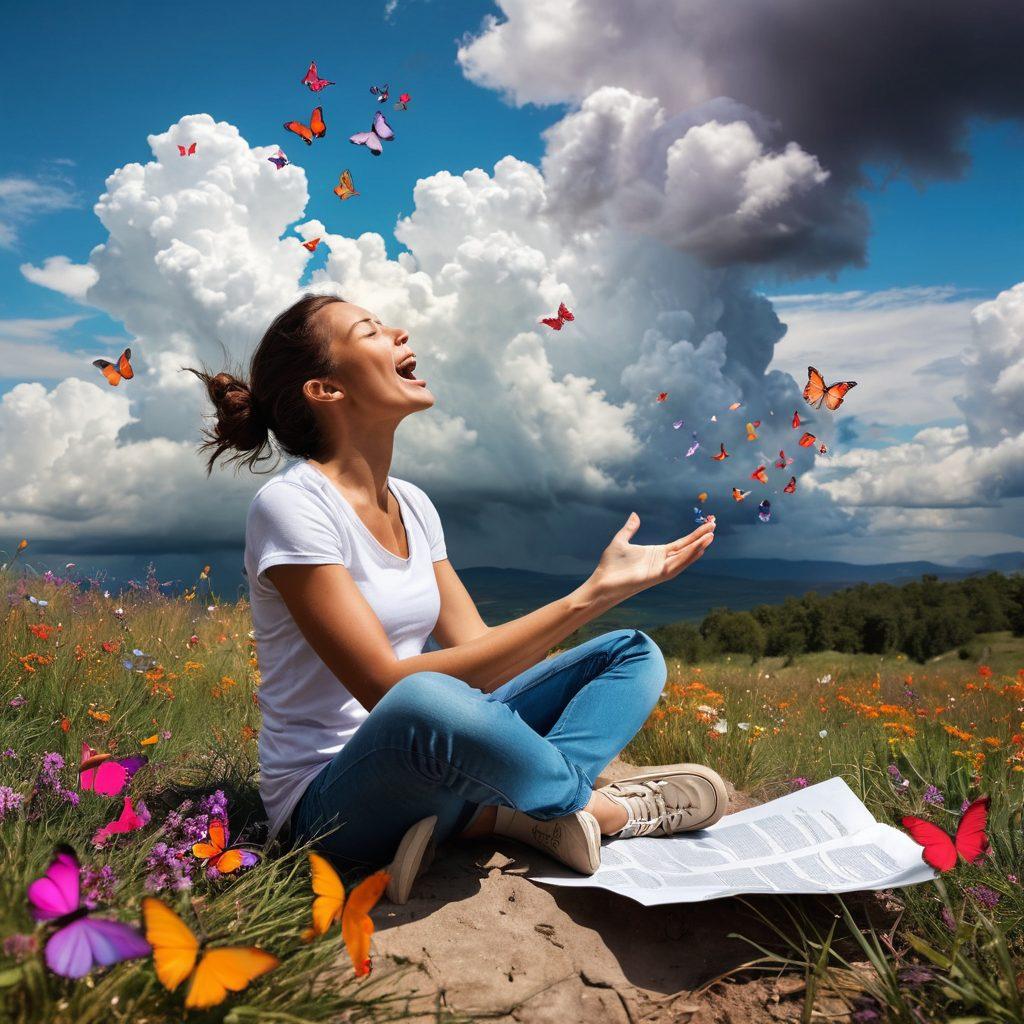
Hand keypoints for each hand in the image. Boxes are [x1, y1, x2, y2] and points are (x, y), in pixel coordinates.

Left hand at [587, 512, 715, 605]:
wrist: (602, 582)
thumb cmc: (610, 565)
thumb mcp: (621, 541)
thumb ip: (630, 529)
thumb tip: (635, 515)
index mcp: (657, 553)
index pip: (681, 543)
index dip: (694, 535)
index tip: (707, 525)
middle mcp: (662, 562)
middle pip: (686, 549)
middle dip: (700, 539)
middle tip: (714, 526)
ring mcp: (661, 570)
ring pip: (684, 558)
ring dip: (697, 548)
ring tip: (710, 536)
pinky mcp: (657, 576)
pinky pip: (675, 566)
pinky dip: (686, 558)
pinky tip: (697, 549)